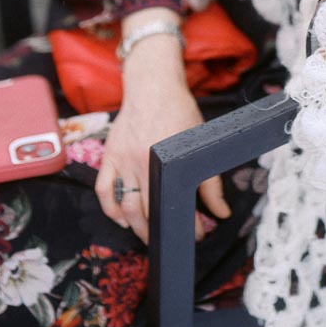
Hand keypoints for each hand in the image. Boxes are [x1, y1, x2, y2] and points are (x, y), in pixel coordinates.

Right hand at [95, 51, 230, 244]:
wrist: (153, 86)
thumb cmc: (179, 112)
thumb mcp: (199, 145)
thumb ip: (210, 182)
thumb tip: (222, 213)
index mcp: (166, 162)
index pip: (176, 205)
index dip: (189, 226)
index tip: (198, 235)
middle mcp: (142, 163)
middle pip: (148, 211)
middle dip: (161, 232)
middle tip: (172, 239)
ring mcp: (122, 160)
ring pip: (125, 206)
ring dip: (137, 227)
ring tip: (149, 237)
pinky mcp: (109, 155)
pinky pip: (103, 189)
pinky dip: (110, 209)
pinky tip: (123, 220)